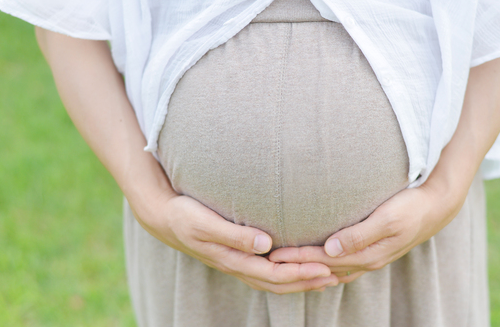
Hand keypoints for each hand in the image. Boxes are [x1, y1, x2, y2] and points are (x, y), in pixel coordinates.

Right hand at [130, 189, 338, 293]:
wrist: (163, 218)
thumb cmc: (184, 216)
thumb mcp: (206, 223)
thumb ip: (235, 234)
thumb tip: (265, 244)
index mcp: (232, 260)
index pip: (273, 274)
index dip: (300, 274)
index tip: (324, 269)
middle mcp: (237, 267)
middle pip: (277, 283)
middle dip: (307, 282)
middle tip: (336, 277)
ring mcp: (236, 264)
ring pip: (273, 281)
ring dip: (299, 281)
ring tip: (325, 277)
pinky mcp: (236, 257)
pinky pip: (266, 272)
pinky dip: (286, 274)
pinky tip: (298, 267)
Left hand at [268, 181, 466, 283]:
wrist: (436, 208)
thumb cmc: (411, 207)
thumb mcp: (388, 219)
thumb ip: (359, 235)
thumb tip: (331, 249)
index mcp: (367, 255)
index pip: (323, 260)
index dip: (297, 258)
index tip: (273, 256)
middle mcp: (365, 261)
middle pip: (323, 268)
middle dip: (296, 265)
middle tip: (268, 261)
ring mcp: (369, 258)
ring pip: (331, 270)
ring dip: (308, 268)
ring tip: (285, 266)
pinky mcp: (371, 251)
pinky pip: (342, 265)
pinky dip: (324, 266)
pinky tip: (315, 262)